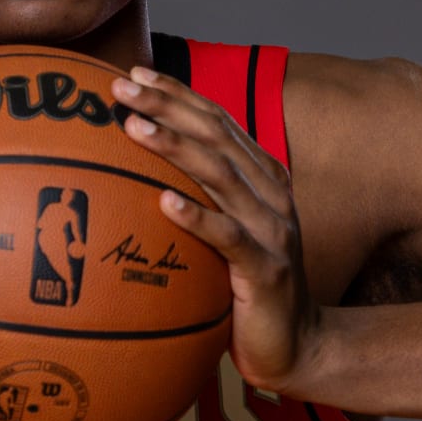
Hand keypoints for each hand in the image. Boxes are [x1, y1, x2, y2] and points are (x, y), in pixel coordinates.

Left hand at [111, 67, 318, 392]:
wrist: (298, 347)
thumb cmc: (246, 289)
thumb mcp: (225, 234)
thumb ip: (200, 198)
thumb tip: (134, 175)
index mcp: (261, 178)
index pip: (217, 122)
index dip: (178, 94)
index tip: (135, 73)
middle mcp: (270, 195)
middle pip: (215, 137)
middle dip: (168, 107)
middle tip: (123, 88)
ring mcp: (272, 230)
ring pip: (221, 176)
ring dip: (176, 148)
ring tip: (135, 128)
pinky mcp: (267, 271)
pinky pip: (228, 238)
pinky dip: (197, 217)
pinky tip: (164, 202)